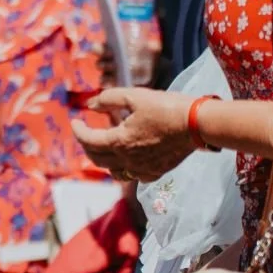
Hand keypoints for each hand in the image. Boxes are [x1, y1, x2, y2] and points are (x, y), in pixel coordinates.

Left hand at [73, 88, 196, 181]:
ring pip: (113, 172)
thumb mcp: (134, 96)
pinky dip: (124, 168)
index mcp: (119, 141)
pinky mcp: (156, 172)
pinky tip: (127, 157)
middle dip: (87, 144)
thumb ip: (108, 99)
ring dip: (104, 159)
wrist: (197, 124)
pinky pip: (133, 176)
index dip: (78, 130)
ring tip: (104, 145)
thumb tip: (91, 105)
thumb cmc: (166, 107)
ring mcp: (142, 170)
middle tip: (86, 132)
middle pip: (97, 158)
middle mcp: (128, 160)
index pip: (88, 141)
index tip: (75, 121)